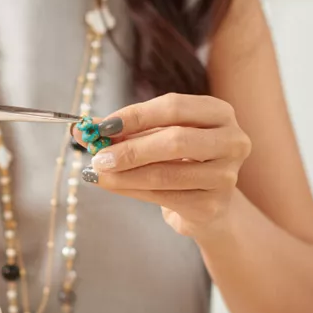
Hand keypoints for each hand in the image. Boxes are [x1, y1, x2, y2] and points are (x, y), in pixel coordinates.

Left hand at [75, 93, 251, 238]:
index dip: (135, 115)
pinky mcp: (212, 206)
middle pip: (175, 141)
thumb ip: (123, 131)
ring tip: (97, 172)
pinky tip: (110, 185)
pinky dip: (131, 190)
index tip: (101, 126)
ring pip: (166, 173)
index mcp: (219, 113)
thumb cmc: (178, 162)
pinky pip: (163, 197)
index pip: (173, 107)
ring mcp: (225, 176)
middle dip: (130, 149)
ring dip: (125, 174)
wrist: (205, 206)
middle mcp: (231, 141)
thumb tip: (81, 129)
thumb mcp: (154, 138)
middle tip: (98, 156)